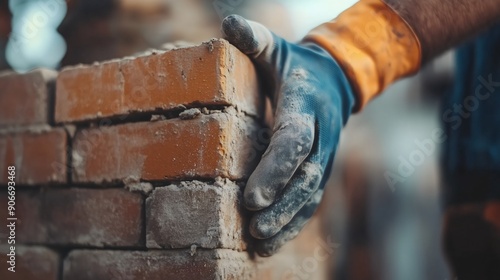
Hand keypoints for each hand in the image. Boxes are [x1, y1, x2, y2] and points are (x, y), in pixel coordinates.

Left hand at [222, 15, 355, 255]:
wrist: (333, 81)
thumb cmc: (294, 66)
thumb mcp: (276, 48)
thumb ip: (254, 38)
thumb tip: (228, 23)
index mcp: (305, 104)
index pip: (294, 140)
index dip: (275, 169)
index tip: (251, 197)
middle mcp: (320, 135)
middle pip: (305, 176)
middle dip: (280, 203)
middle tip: (252, 226)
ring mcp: (324, 156)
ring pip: (310, 194)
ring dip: (287, 221)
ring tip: (259, 242)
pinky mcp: (319, 169)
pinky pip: (310, 200)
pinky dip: (293, 223)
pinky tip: (271, 242)